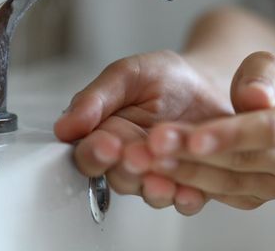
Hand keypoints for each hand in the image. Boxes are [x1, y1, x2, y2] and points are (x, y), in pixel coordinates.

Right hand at [53, 50, 232, 214]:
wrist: (209, 82)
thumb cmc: (165, 78)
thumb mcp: (129, 74)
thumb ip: (97, 98)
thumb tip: (65, 126)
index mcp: (107, 136)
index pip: (90, 155)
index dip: (96, 153)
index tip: (106, 145)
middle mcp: (130, 161)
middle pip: (119, 178)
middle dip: (127, 170)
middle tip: (136, 158)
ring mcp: (160, 174)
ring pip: (150, 193)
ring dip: (155, 189)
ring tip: (162, 179)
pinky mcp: (192, 183)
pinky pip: (187, 199)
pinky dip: (188, 198)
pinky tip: (191, 191)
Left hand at [122, 52, 274, 210]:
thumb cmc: (266, 85)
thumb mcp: (268, 65)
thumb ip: (261, 74)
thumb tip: (257, 97)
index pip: (266, 130)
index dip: (230, 134)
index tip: (195, 137)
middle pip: (241, 162)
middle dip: (194, 156)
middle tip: (154, 145)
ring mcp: (274, 183)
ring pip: (227, 185)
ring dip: (185, 174)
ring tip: (148, 161)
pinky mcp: (253, 198)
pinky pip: (220, 197)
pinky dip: (188, 188)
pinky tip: (158, 176)